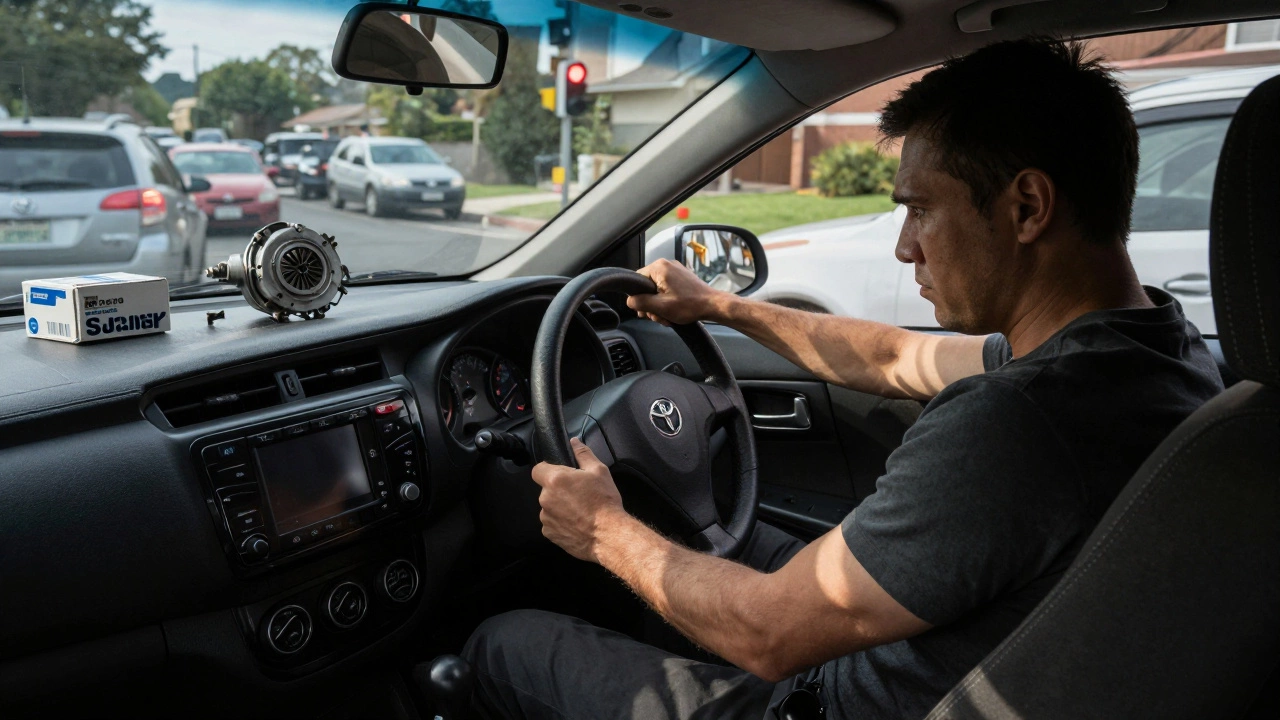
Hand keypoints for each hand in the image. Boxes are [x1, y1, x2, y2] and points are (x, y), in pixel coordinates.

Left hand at [530, 438, 628, 562]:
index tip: (560, 475)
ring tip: (579, 511)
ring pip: (549, 507)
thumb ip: (583, 454)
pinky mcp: (550, 533)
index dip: (548, 470)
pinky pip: (551, 524)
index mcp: (555, 480)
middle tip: (578, 494)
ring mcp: (546, 518)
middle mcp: (546, 498)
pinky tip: (576, 523)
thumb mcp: (599, 471)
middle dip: (558, 490)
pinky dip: (561, 523)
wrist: (608, 534)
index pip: (538, 469)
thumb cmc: (604, 502)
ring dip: (559, 507)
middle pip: (546, 489)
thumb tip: (574, 442)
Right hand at [627, 258, 732, 325]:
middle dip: (650, 304)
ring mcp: (675, 270)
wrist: (713, 305)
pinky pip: (667, 289)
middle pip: (647, 286)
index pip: (636, 280)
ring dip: (659, 305)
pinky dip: (667, 301)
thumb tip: (629, 301)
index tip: (644, 310)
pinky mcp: (682, 277)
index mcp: (659, 267)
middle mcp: (667, 264)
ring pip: (657, 290)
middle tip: (658, 316)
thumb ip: (640, 302)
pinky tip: (673, 311)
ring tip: (668, 316)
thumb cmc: (689, 305)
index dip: (638, 297)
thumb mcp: (660, 307)